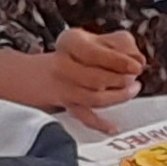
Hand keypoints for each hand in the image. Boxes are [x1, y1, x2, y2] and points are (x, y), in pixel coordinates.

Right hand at [0, 29, 144, 130]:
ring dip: (116, 96)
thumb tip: (138, 58)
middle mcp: (63, 64)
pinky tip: (112, 126)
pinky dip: (99, 123)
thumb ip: (117, 43)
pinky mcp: (62, 103)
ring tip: (131, 90)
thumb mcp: (89, 39)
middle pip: (96, 77)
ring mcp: (61, 86)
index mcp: (71, 43)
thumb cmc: (67, 55)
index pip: (96, 52)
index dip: (119, 60)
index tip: (136, 65)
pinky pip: (82, 115)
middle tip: (134, 78)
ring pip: (92, 97)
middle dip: (120, 80)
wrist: (28, 73)